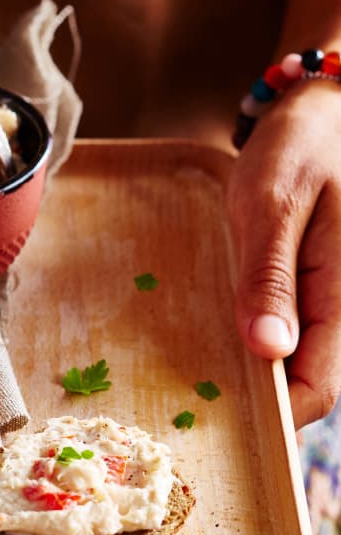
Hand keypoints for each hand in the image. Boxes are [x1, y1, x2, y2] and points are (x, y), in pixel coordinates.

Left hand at [227, 81, 340, 428]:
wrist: (321, 113)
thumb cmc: (299, 149)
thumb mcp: (271, 206)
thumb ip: (271, 277)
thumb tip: (268, 349)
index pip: (320, 384)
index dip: (278, 414)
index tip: (225, 421)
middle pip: (315, 379)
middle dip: (266, 399)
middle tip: (205, 400)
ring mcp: (339, 296)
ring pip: (308, 358)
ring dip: (264, 372)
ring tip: (213, 373)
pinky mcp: (325, 286)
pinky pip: (303, 331)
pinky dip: (268, 342)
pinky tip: (236, 335)